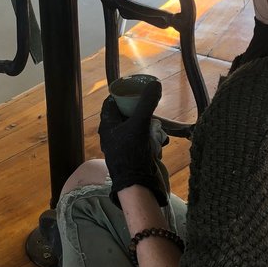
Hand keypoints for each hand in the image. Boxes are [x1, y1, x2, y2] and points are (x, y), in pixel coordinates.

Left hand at [98, 79, 168, 206]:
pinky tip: (161, 140)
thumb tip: (155, 83)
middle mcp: (112, 134)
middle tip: (150, 107)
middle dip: (139, 110)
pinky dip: (151, 138)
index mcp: (107, 125)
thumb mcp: (139, 124)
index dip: (121, 95)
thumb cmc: (131, 152)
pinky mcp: (131, 154)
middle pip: (124, 114)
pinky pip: (141, 140)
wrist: (136, 183)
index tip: (135, 90)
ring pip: (134, 127)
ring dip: (148, 125)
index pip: (110, 103)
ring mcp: (121, 145)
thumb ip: (147, 103)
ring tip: (157, 126)